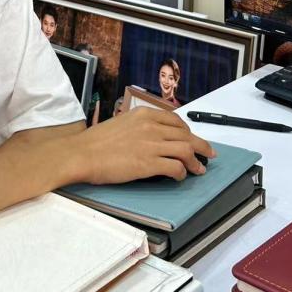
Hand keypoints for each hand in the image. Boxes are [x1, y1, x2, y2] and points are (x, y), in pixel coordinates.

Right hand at [68, 107, 214, 184]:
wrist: (82, 154)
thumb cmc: (96, 141)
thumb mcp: (122, 124)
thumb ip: (140, 127)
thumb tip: (153, 137)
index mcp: (145, 115)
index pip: (176, 121)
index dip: (188, 132)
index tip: (192, 139)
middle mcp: (152, 127)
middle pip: (187, 135)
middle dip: (201, 146)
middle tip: (209, 154)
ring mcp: (152, 145)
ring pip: (186, 150)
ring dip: (196, 162)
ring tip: (199, 169)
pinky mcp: (149, 163)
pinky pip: (176, 167)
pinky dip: (182, 173)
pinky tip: (180, 176)